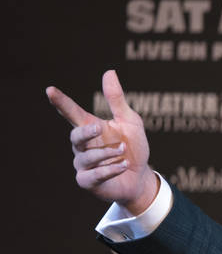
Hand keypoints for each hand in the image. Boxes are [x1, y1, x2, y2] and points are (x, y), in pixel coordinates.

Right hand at [46, 70, 157, 214]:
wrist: (140, 177)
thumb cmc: (133, 147)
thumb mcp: (130, 121)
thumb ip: (117, 100)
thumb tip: (109, 71)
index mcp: (91, 128)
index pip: (72, 112)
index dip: (61, 102)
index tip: (50, 90)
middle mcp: (83, 146)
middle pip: (75, 136)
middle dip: (86, 132)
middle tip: (99, 128)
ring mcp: (83, 164)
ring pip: (88, 157)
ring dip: (107, 153)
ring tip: (123, 151)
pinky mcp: (88, 182)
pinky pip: (94, 175)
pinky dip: (110, 169)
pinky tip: (123, 165)